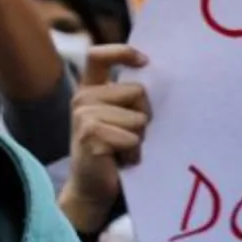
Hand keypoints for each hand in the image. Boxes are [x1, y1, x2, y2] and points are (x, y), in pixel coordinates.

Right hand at [65, 46, 149, 227]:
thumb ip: (128, 98)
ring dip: (139, 139)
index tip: (145, 62)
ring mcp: (82, 116)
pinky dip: (133, 153)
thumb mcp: (119, 118)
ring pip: (137, 117)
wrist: (93, 188)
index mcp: (89, 90)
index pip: (98, 56)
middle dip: (144, 115)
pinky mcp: (89, 135)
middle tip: (130, 136)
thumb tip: (159, 77)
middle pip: (137, 91)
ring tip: (123, 150)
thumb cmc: (114, 153)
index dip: (123, 52)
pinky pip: (132, 138)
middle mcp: (82, 98)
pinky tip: (119, 160)